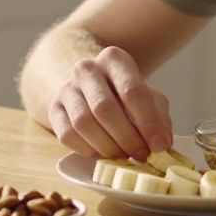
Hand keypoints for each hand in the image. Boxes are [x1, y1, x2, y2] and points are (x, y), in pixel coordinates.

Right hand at [48, 46, 171, 160]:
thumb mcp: (149, 98)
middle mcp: (86, 68)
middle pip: (104, 108)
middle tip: (142, 155)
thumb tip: (162, 144)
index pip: (131, 90)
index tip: (159, 146)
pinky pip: (67, 135)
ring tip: (124, 156)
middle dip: (127, 137)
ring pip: (83, 123)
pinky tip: (103, 153)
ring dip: (107, 147)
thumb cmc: (126, 95)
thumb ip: (159, 117)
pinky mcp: (53, 109)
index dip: (147, 122)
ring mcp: (66, 88)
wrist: (92, 88)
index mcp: (114, 59)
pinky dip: (88, 150)